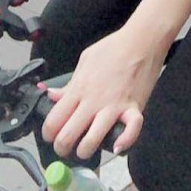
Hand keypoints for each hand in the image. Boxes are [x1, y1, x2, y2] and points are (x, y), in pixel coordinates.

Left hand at [41, 26, 163, 159]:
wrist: (143, 40)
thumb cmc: (114, 47)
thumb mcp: (85, 60)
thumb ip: (68, 83)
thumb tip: (49, 94)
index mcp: (79, 88)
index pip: (53, 120)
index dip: (48, 134)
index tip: (51, 136)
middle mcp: (93, 101)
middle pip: (67, 136)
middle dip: (62, 148)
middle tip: (66, 147)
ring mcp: (114, 106)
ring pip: (93, 140)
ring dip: (86, 151)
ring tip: (86, 149)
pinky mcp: (134, 108)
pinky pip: (131, 131)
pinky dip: (125, 142)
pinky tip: (118, 146)